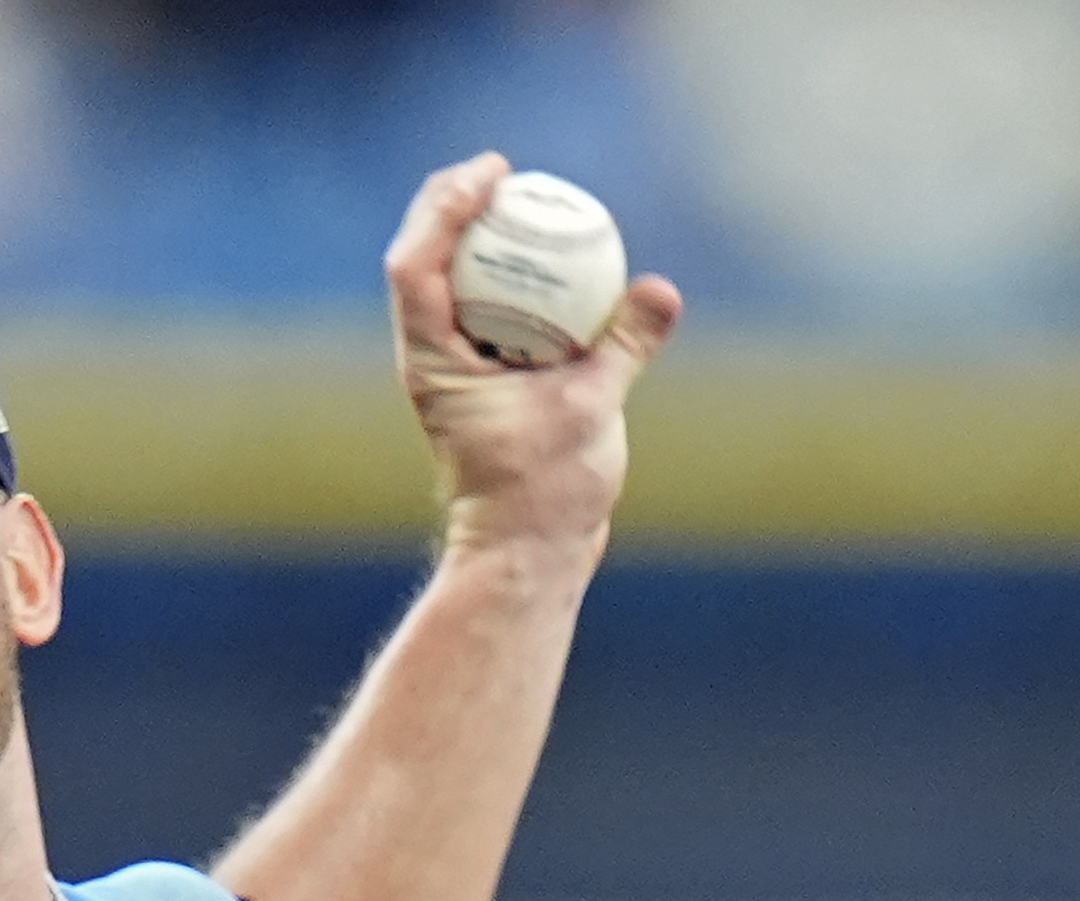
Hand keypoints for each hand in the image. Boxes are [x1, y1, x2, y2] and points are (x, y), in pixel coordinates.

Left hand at [384, 153, 685, 563]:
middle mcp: (433, 356)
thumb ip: (624, 346)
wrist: (529, 550)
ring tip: (523, 197)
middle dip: (455, 203)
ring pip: (452, 281)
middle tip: (504, 170)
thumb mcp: (590, 413)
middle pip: (425, 258)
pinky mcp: (485, 378)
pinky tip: (557, 256)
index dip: (446, 205)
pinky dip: (514, 274)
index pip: (417, 264)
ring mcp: (456, 367)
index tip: (493, 174)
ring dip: (479, 234)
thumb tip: (663, 290)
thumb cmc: (545, 494)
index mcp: (434, 361)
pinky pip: (491, 307)